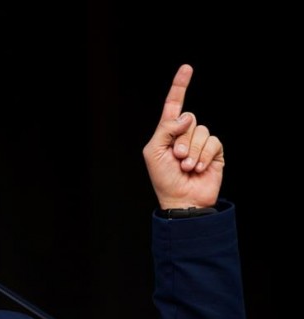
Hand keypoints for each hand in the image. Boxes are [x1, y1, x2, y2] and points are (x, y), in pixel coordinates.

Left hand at [142, 64, 223, 208]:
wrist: (182, 200)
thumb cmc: (163, 178)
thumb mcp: (153, 151)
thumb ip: (165, 129)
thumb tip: (186, 116)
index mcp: (168, 131)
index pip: (174, 105)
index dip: (180, 86)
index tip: (187, 68)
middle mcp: (185, 134)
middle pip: (190, 119)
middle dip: (181, 140)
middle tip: (176, 158)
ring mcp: (201, 143)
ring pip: (202, 130)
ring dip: (192, 151)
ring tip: (186, 166)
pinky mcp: (215, 152)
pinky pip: (213, 142)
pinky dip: (204, 156)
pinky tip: (198, 168)